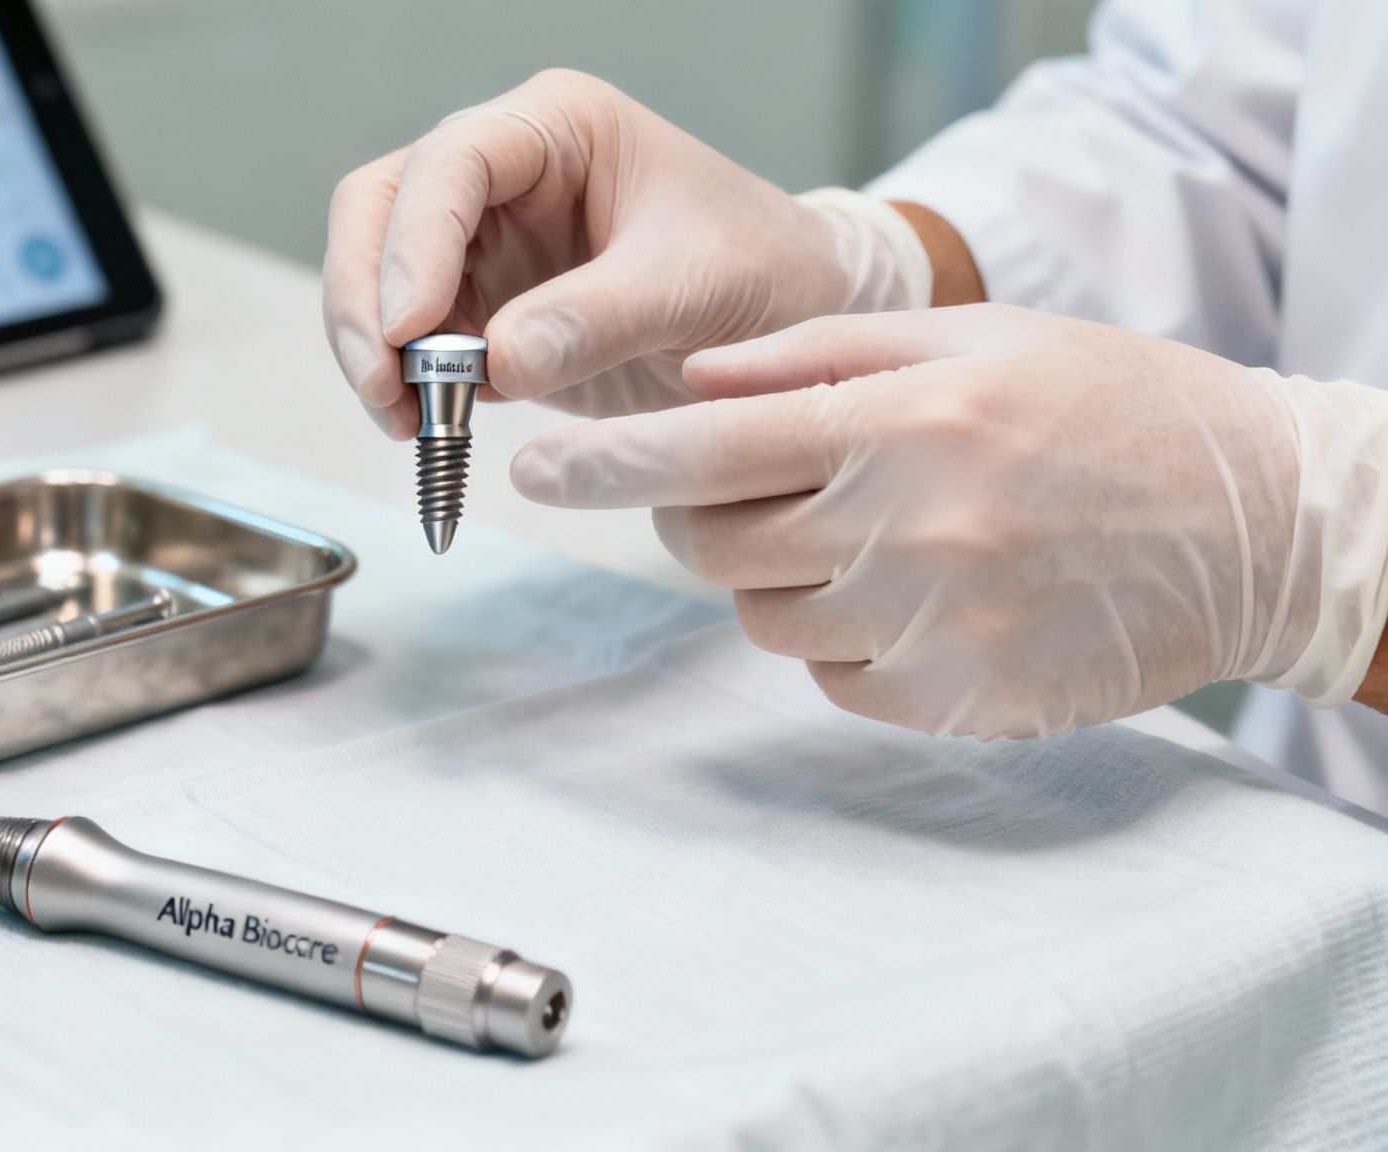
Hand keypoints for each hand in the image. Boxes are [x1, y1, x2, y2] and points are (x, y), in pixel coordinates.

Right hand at [322, 69, 882, 438]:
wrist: (793, 319)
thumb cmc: (764, 269)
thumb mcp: (695, 287)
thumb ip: (598, 318)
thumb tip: (495, 363)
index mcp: (555, 129)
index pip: (448, 164)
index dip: (413, 244)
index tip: (410, 329)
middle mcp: (504, 173)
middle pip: (380, 211)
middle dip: (365, 300)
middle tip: (383, 386)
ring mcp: (484, 240)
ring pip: (378, 277)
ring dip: (374, 350)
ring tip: (404, 421)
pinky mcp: (482, 307)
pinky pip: (412, 341)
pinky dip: (406, 386)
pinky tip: (425, 430)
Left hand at [510, 304, 1387, 738]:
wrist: (1252, 520)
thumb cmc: (1107, 407)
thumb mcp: (973, 338)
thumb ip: (820, 355)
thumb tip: (696, 376)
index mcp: (905, 423)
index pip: (708, 448)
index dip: (607, 461)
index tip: (539, 468)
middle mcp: (909, 529)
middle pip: (712, 547)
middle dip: (692, 518)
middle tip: (736, 487)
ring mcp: (933, 626)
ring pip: (765, 619)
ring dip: (774, 579)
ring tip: (859, 532)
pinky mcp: (955, 702)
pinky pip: (835, 679)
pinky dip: (842, 638)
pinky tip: (911, 592)